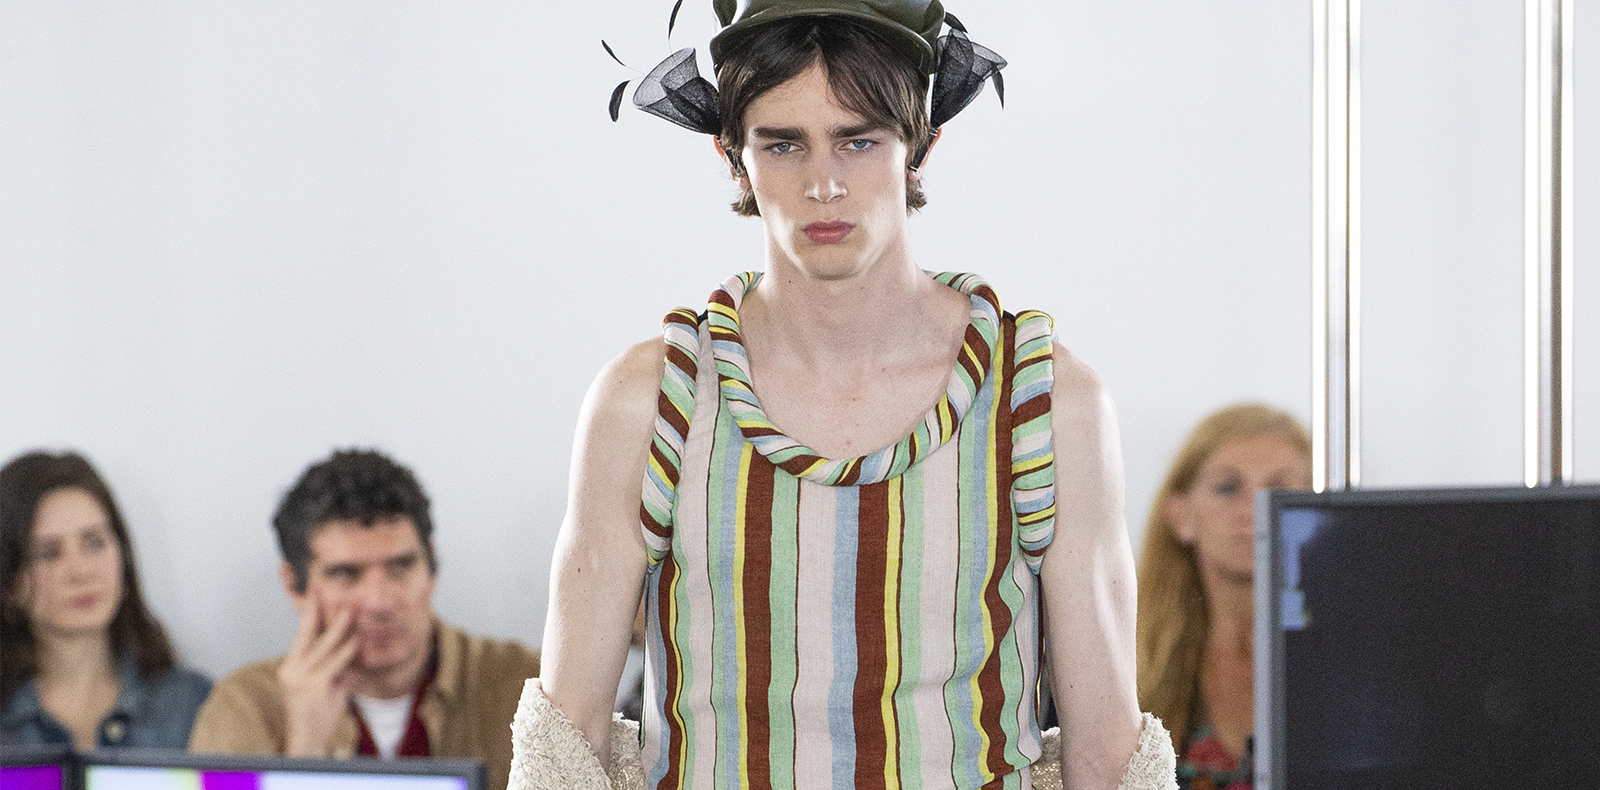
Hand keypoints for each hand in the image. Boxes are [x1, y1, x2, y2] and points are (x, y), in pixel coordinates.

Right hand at [278, 605, 357, 756]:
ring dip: (338, 628)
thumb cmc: (316, 716)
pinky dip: (347, 651)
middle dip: (315, 610)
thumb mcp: (324, 686)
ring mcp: (300, 677)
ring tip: (349, 611)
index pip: (300, 636)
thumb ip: (333, 667)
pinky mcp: (314, 685)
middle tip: (324, 590)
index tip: (314, 594)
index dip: (308, 614)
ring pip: (323, 646)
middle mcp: (290, 670)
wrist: (307, 741)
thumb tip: (349, 649)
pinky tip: (356, 641)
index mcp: (289, 667)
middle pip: (305, 634)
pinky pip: (334, 663)